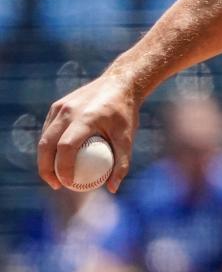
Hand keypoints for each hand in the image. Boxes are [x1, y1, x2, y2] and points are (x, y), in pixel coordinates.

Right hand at [38, 74, 139, 192]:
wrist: (120, 83)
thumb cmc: (125, 113)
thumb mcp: (128, 137)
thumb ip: (122, 163)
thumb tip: (113, 189)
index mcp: (86, 117)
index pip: (66, 147)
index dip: (62, 168)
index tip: (67, 184)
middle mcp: (69, 111)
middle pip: (47, 145)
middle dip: (46, 169)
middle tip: (56, 185)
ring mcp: (60, 107)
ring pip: (44, 138)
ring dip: (45, 159)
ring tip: (55, 176)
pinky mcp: (57, 105)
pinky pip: (49, 129)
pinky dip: (49, 146)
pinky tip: (57, 159)